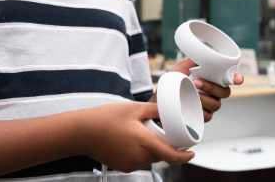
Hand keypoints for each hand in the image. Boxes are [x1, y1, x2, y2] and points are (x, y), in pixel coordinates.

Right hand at [79, 102, 193, 172]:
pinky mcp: (122, 167)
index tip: (192, 152)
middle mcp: (138, 157)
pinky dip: (139, 152)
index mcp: (144, 142)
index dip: (185, 157)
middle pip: (161, 156)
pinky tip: (131, 140)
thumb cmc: (106, 118)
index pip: (171, 155)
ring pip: (149, 158)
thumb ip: (154, 109)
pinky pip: (138, 161)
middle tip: (162, 132)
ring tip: (142, 133)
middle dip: (165, 147)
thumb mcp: (134, 108)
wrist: (83, 132)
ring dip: (151, 149)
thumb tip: (169, 109)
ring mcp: (130, 164)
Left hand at [170, 59, 244, 121]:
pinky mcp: (203, 117)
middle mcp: (215, 93)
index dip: (237, 78)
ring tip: (190, 94)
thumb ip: (192, 61)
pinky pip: (207, 116)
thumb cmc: (173, 81)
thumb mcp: (181, 68)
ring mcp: (210, 105)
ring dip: (204, 99)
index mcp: (213, 79)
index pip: (230, 79)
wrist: (161, 99)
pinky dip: (199, 110)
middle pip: (225, 92)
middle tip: (196, 82)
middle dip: (211, 87)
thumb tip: (201, 53)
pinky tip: (190, 105)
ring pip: (216, 104)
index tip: (238, 79)